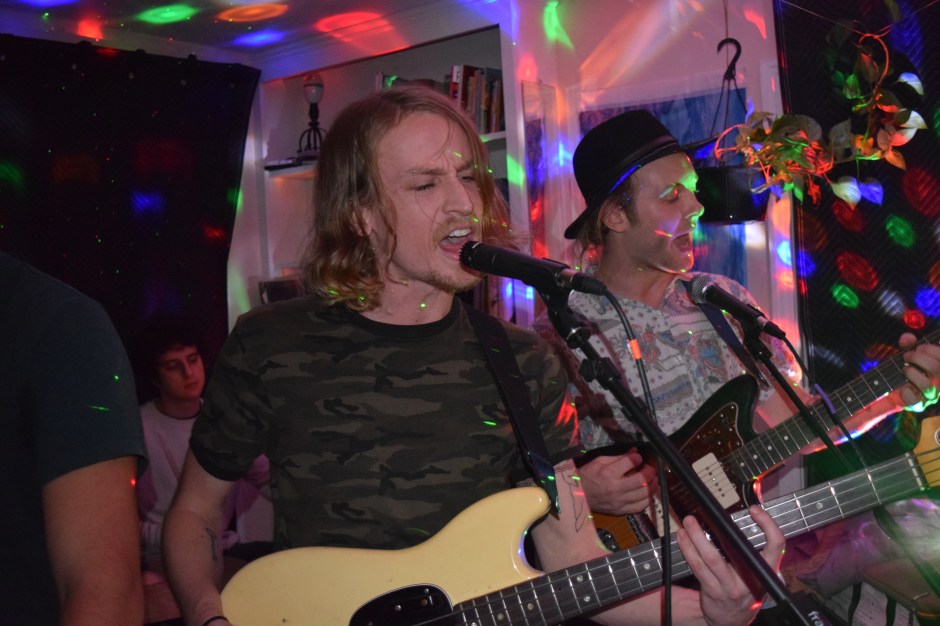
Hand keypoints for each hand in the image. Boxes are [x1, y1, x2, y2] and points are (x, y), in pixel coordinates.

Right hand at [577, 450, 657, 515]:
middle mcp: (616, 488)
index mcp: (609, 473)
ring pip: (644, 494)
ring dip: (652, 485)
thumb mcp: (599, 461)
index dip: (637, 458)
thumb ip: (619, 457)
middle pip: (642, 480)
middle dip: (650, 471)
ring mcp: (619, 502)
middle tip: (650, 468)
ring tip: (653, 479)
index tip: (638, 457)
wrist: (577, 496)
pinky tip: (647, 493)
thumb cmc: (587, 475)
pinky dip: (647, 499)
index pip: (631, 462)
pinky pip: (640, 507)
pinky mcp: (620, 511)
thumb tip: (635, 452)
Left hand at [676, 505, 784, 625]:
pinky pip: (697, 567)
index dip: (768, 526)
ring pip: (711, 558)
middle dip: (719, 528)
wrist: (731, 620)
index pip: (776, 546)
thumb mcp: (758, 574)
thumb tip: (740, 520)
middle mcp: (751, 580)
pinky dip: (688, 549)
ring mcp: (730, 586)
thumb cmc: (745, 589)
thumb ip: (754, 553)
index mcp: (766, 572)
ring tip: (688, 522)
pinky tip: (682, 538)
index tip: (755, 511)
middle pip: (735, 550)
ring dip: (696, 537)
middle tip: (708, 511)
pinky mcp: (712, 589)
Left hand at [898, 333, 939, 411]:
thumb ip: (909, 343)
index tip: (918, 347)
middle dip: (917, 358)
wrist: (895, 387)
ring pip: (927, 385)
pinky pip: (915, 401)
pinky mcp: (919, 405)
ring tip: (905, 369)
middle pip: (935, 368)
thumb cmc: (909, 366)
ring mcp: (931, 395)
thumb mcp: (910, 352)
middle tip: (907, 356)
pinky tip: (904, 388)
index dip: (931, 350)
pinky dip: (907, 394)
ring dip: (911, 373)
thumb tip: (907, 339)